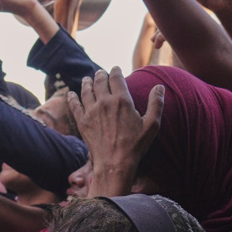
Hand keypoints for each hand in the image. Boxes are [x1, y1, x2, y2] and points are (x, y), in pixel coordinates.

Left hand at [67, 68, 163, 196]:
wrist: (115, 163)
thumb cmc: (135, 145)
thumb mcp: (152, 125)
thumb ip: (156, 104)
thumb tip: (159, 87)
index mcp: (122, 100)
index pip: (116, 78)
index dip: (115, 71)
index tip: (115, 69)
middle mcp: (105, 102)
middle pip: (100, 81)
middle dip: (100, 75)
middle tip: (100, 73)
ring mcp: (91, 111)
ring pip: (86, 90)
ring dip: (87, 83)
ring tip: (87, 79)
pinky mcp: (82, 122)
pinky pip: (75, 105)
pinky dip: (72, 97)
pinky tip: (71, 94)